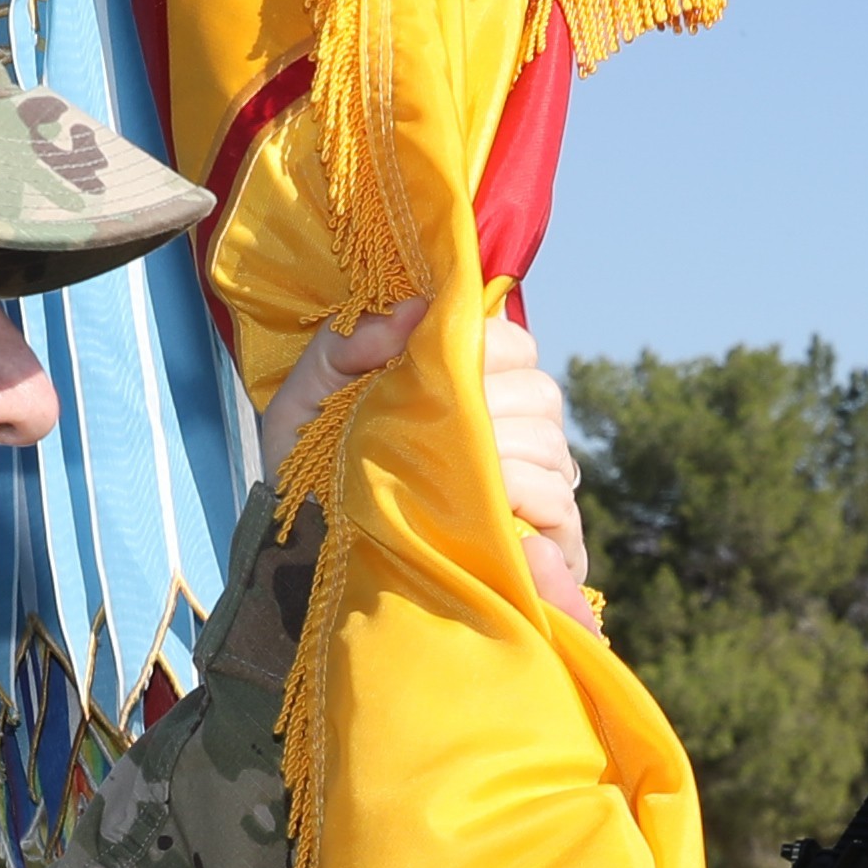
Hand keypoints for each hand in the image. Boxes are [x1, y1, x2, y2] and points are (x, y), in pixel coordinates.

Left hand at [263, 303, 600, 633]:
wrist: (306, 555)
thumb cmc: (308, 471)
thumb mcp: (306, 398)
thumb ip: (344, 343)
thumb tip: (410, 312)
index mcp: (468, 387)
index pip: (514, 347)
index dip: (485, 350)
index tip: (435, 372)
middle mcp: (510, 430)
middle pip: (541, 395)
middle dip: (492, 409)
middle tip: (436, 438)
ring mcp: (532, 488)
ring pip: (553, 451)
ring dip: (506, 463)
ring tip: (452, 486)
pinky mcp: (544, 547)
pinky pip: (561, 515)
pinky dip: (536, 515)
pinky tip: (501, 529)